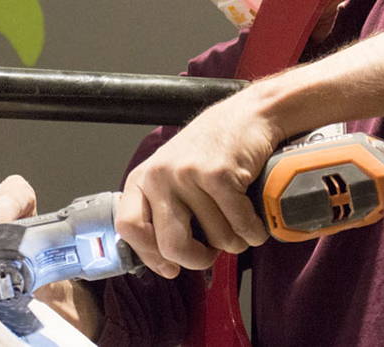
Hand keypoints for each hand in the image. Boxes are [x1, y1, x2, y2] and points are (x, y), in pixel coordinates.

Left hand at [115, 91, 277, 277]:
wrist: (249, 115)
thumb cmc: (214, 150)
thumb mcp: (174, 175)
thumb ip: (163, 210)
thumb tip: (164, 262)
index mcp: (144, 179)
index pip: (129, 229)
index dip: (151, 256)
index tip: (170, 268)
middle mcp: (160, 176)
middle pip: (172, 247)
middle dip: (199, 259)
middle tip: (212, 252)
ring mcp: (188, 174)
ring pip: (216, 240)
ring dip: (236, 240)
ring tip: (238, 220)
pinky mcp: (219, 175)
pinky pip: (240, 226)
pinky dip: (254, 230)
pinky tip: (255, 217)